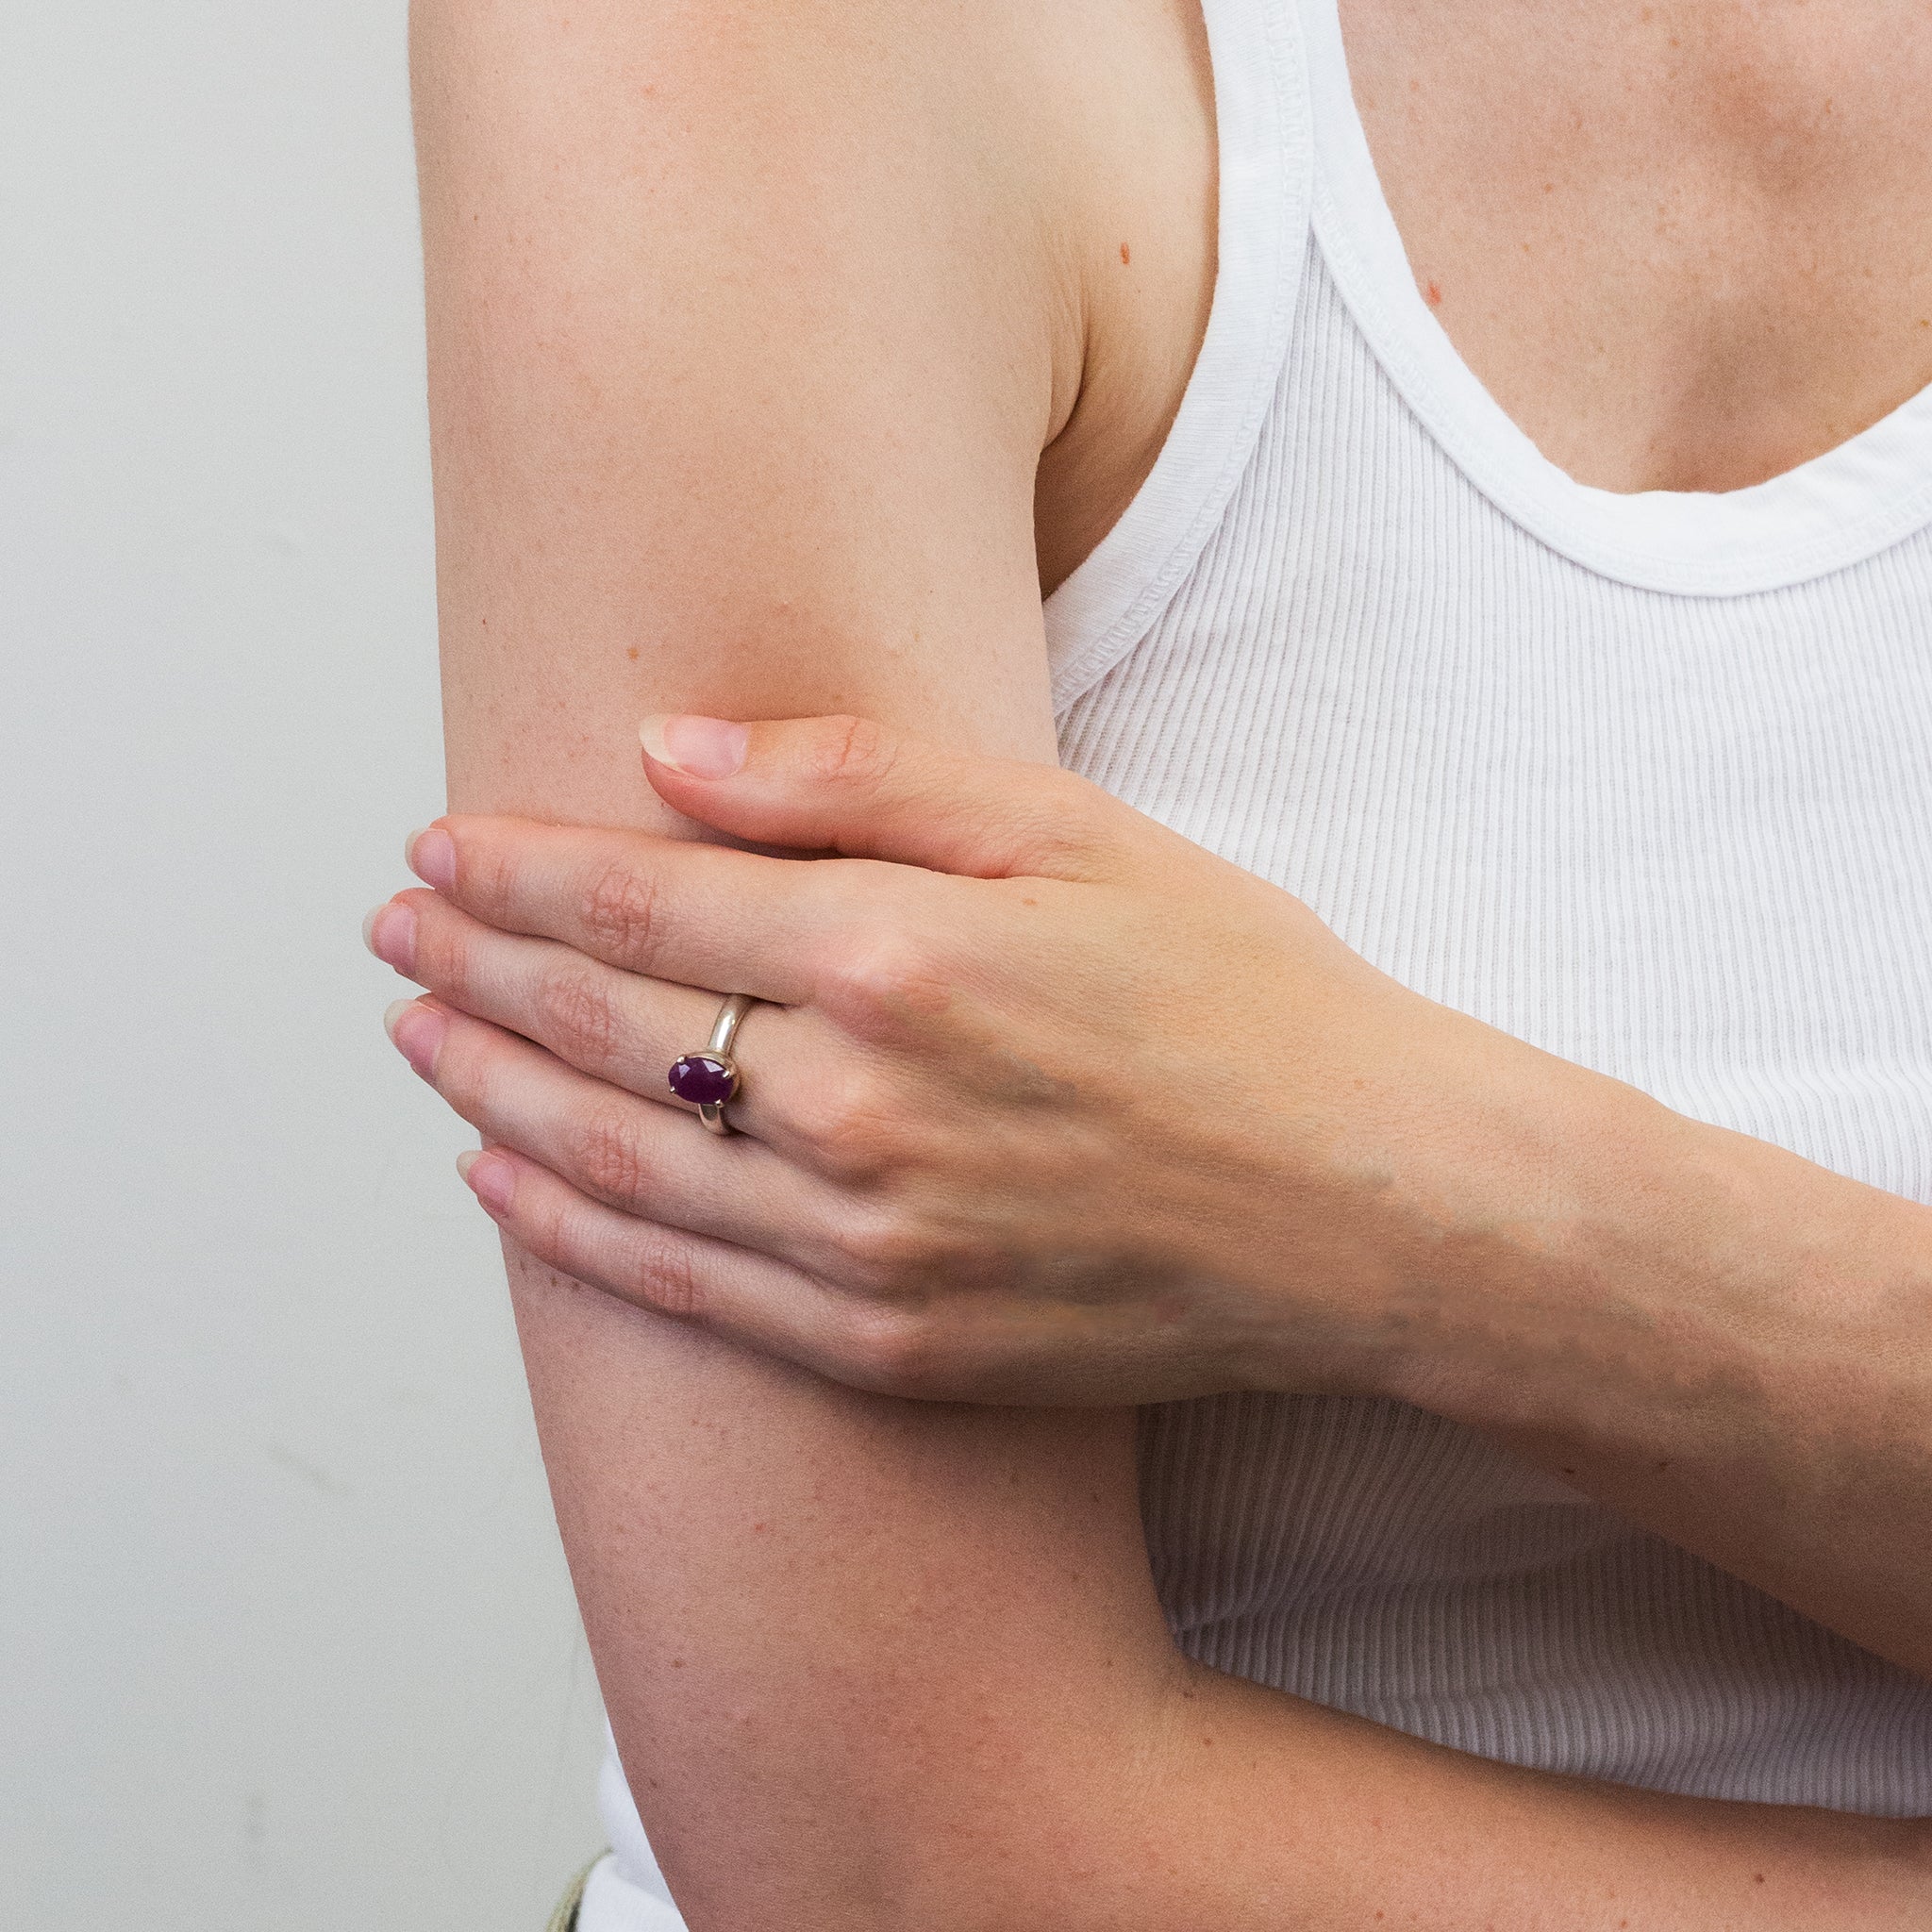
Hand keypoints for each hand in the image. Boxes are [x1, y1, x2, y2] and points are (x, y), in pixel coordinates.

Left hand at [365, 713, 1564, 1404]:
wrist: (1368, 1207)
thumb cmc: (1243, 996)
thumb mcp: (1078, 833)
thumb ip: (863, 778)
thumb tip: (672, 751)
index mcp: (899, 955)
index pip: (640, 899)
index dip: (516, 871)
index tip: (436, 848)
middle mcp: (857, 1107)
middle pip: (600, 1024)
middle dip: (472, 967)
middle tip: (390, 933)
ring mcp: (865, 1245)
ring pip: (612, 1160)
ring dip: (490, 1090)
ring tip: (414, 1041)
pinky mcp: (891, 1343)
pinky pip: (684, 1291)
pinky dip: (570, 1233)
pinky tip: (502, 1185)